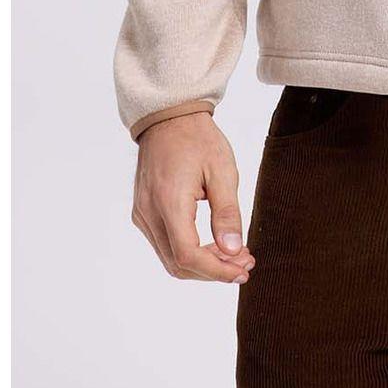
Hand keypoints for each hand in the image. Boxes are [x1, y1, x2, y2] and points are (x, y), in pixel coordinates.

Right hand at [131, 112, 255, 283]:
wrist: (169, 116)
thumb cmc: (198, 139)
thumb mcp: (222, 170)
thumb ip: (227, 212)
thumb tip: (233, 250)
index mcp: (169, 201)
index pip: (188, 255)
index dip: (216, 270)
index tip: (243, 270)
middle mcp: (149, 213)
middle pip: (178, 263)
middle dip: (213, 270)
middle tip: (245, 264)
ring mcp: (142, 214)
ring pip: (170, 258)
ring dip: (202, 263)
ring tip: (235, 255)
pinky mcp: (143, 212)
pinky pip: (164, 243)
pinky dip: (188, 251)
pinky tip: (213, 244)